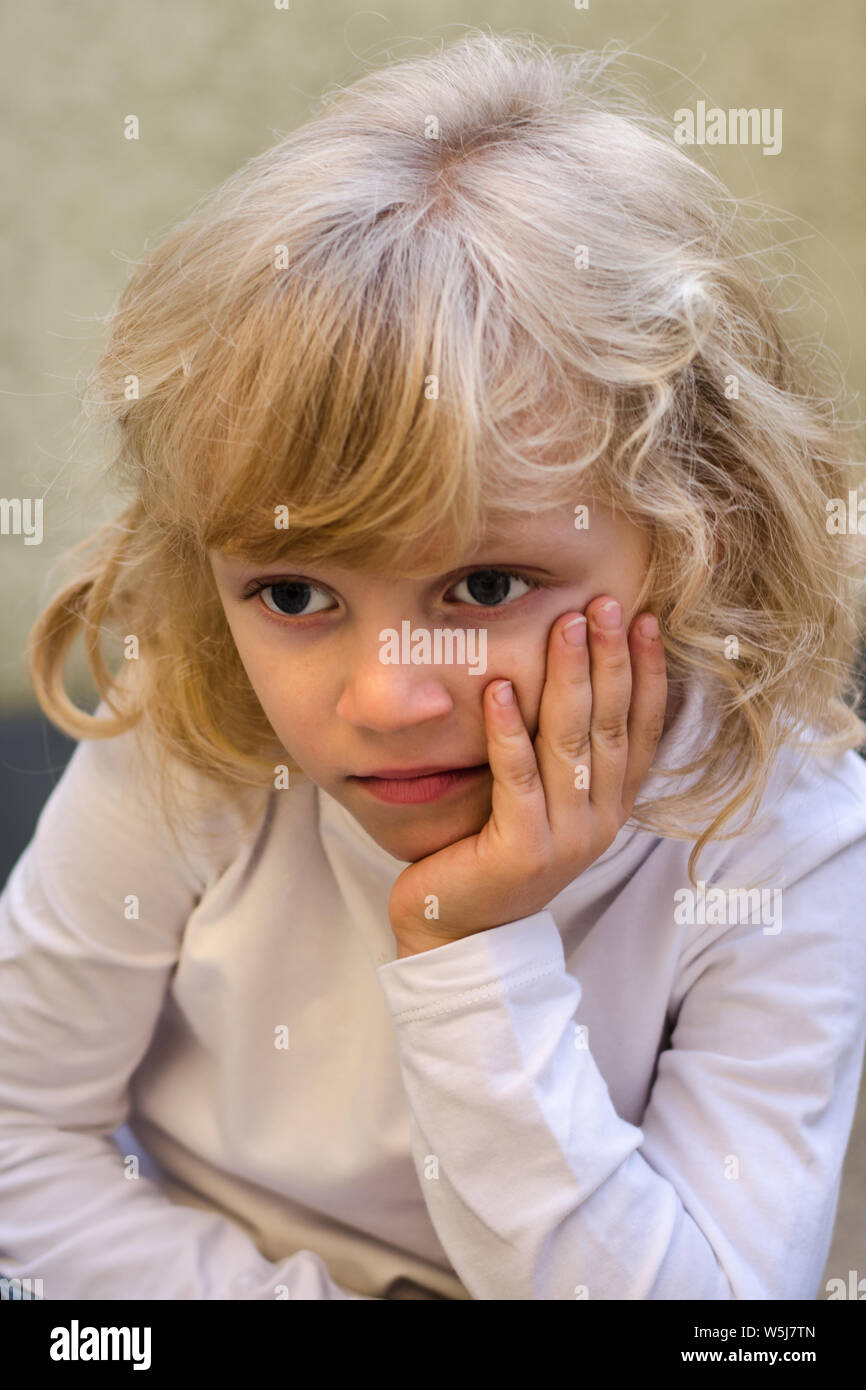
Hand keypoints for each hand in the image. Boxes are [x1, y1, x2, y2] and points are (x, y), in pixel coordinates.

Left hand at [387, 597, 667, 956]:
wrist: (460, 931)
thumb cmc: (493, 853)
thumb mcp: (542, 800)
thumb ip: (561, 753)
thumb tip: (569, 675)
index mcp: (611, 805)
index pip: (641, 728)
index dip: (647, 674)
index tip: (643, 619)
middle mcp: (599, 819)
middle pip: (610, 725)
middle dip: (610, 659)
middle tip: (604, 603)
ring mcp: (565, 838)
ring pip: (573, 743)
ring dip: (569, 679)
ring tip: (564, 625)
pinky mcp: (522, 850)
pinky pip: (518, 779)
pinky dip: (509, 731)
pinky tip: (501, 688)